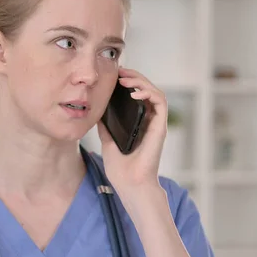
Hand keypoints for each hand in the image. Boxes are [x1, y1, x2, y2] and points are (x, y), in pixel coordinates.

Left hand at [96, 67, 167, 193]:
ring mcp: (156, 123)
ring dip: (141, 81)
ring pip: (155, 92)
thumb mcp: (107, 141)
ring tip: (125, 79)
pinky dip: (149, 93)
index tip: (114, 74)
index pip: (138, 94)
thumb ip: (106, 126)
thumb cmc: (121, 169)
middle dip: (134, 76)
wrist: (129, 185)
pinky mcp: (160, 127)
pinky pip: (160, 102)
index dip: (129, 81)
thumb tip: (96, 110)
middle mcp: (149, 121)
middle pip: (147, 89)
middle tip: (119, 71)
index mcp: (139, 122)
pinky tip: (134, 93)